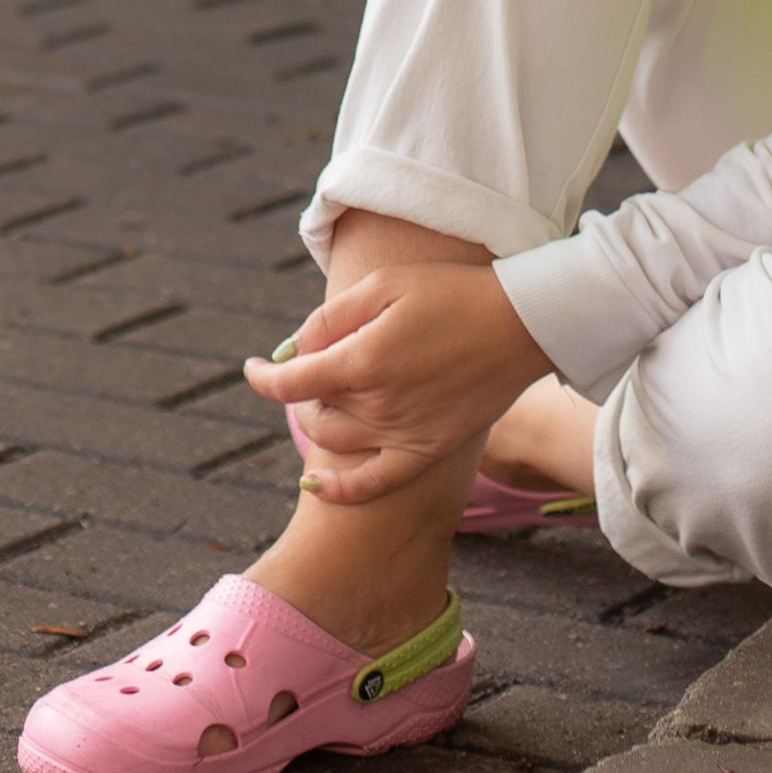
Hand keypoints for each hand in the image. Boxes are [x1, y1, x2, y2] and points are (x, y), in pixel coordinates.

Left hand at [244, 261, 548, 504]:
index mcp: (362, 359)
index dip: (262, 376)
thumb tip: (291, 351)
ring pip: (334, 439)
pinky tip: (316, 485)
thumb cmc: (449, 292)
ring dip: (320, 417)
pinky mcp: (426, 451)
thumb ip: (331, 318)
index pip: (291, 382)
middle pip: (314, 406)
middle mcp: (378, 404)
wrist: (519, 322)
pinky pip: (372, 484)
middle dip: (305, 384)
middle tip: (324, 357)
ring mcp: (402, 433)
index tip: (252, 367)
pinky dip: (339, 489)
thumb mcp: (384, 283)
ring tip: (333, 392)